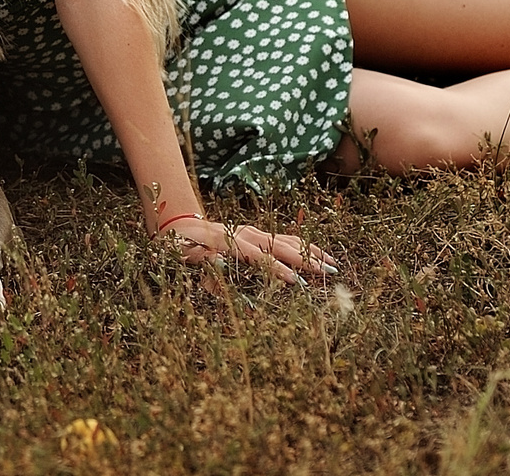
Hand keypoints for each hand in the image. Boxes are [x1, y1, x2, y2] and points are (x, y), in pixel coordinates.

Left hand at [158, 216, 340, 283]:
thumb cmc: (178, 246)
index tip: (296, 283)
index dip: (277, 270)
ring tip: (333, 266)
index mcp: (227, 241)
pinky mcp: (256, 233)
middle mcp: (244, 233)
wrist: (177, 225)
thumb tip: (219, 264)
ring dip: (310, 253)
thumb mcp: (181, 254)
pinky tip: (321, 255)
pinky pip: (284, 238)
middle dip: (304, 261)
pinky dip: (304, 246)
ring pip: (287, 240)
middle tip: (327, 275)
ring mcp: (252, 231)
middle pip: (279, 246)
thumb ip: (200, 259)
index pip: (258, 256)